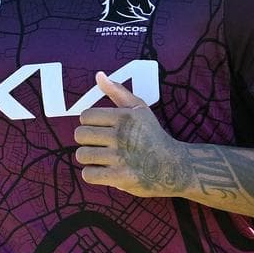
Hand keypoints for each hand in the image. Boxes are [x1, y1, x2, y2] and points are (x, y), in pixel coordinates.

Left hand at [74, 72, 193, 196]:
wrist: (172, 166)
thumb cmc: (152, 135)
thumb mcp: (139, 109)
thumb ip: (117, 91)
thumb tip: (98, 75)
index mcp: (124, 117)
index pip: (86, 116)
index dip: (89, 123)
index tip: (99, 128)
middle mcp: (121, 136)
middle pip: (80, 135)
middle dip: (86, 140)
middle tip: (97, 143)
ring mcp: (120, 157)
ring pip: (82, 155)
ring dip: (88, 157)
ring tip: (99, 157)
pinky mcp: (120, 177)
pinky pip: (88, 174)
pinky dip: (92, 174)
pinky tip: (102, 170)